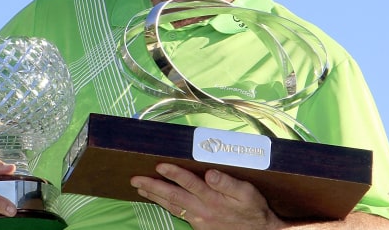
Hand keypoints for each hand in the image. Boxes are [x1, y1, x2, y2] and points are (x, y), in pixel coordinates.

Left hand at [131, 163, 284, 229]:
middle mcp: (202, 209)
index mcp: (213, 198)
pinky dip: (164, 205)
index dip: (174, 173)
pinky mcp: (198, 225)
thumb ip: (228, 182)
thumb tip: (210, 172)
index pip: (189, 183)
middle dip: (153, 186)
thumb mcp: (247, 193)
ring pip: (172, 206)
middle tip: (135, 179)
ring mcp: (198, 219)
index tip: (160, 165)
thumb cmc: (253, 209)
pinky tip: (157, 199)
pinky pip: (177, 213)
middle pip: (173, 196)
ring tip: (139, 187)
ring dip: (154, 196)